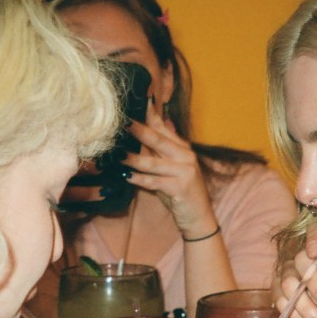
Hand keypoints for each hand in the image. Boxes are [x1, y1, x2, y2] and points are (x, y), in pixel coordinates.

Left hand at [124, 106, 216, 237]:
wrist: (198, 217)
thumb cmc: (180, 191)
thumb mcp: (170, 167)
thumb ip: (160, 149)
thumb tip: (153, 124)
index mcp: (182, 148)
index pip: (163, 127)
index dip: (150, 114)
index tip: (137, 101)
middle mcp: (186, 156)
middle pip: (158, 140)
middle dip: (139, 130)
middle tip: (121, 122)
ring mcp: (185, 171)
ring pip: (153, 162)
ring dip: (133, 158)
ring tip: (118, 154)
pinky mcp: (180, 187)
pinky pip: (155, 181)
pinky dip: (140, 179)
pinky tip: (127, 177)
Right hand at [275, 226, 316, 317]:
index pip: (316, 232)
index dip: (313, 239)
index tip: (316, 253)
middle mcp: (308, 261)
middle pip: (299, 261)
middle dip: (313, 286)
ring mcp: (292, 276)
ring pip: (287, 284)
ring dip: (305, 308)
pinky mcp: (281, 294)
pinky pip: (280, 300)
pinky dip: (296, 316)